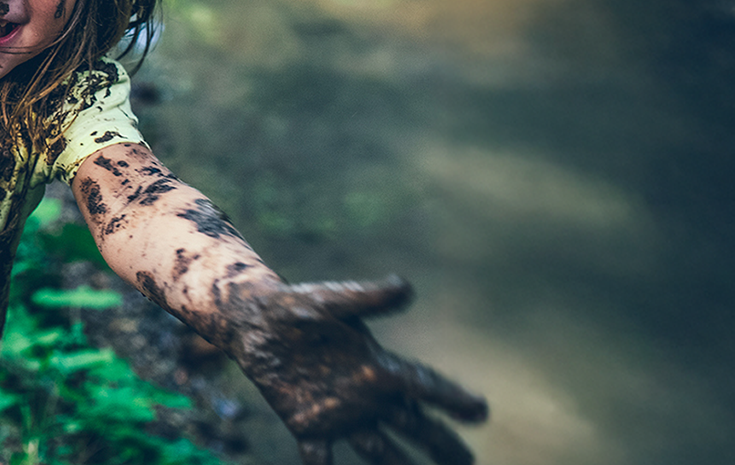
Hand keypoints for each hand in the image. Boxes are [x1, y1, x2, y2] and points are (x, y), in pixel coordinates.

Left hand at [219, 276, 486, 464]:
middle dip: (440, 443)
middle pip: (412, 425)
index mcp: (376, 366)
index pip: (421, 385)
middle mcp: (366, 395)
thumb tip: (406, 287)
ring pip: (378, 449)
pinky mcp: (307, 425)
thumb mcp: (332, 301)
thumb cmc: (298, 307)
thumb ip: (367, 298)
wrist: (255, 322)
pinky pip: (320, 457)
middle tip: (467, 460)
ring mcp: (339, 414)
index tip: (479, 411)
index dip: (450, 397)